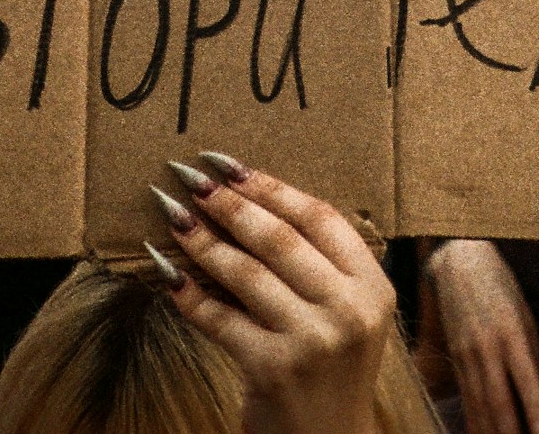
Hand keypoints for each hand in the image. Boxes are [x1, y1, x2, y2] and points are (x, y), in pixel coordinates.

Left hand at [154, 155, 399, 433]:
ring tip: (172, 214)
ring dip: (201, 240)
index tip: (229, 165)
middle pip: (279, 238)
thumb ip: (319, 266)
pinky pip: (219, 319)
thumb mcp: (347, 316)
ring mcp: (312, 341)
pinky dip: (187, 293)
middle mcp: (348, 310)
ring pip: (245, 273)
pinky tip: (166, 270)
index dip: (271, 185)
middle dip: (228, 203)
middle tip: (190, 178)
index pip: (319, 217)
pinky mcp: (272, 370)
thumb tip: (249, 202)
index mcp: (372, 287)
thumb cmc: (331, 372)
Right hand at [424, 237, 538, 433]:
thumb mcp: (525, 314)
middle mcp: (486, 348)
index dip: (534, 410)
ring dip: (491, 432)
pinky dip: (474, 420)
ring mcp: (466, 355)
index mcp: (510, 333)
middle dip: (510, 432)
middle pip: (498, 400)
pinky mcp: (455, 359)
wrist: (457, 265)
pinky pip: (466, 396)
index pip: (525, 380)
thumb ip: (532, 353)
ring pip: (479, 404)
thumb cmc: (500, 287)